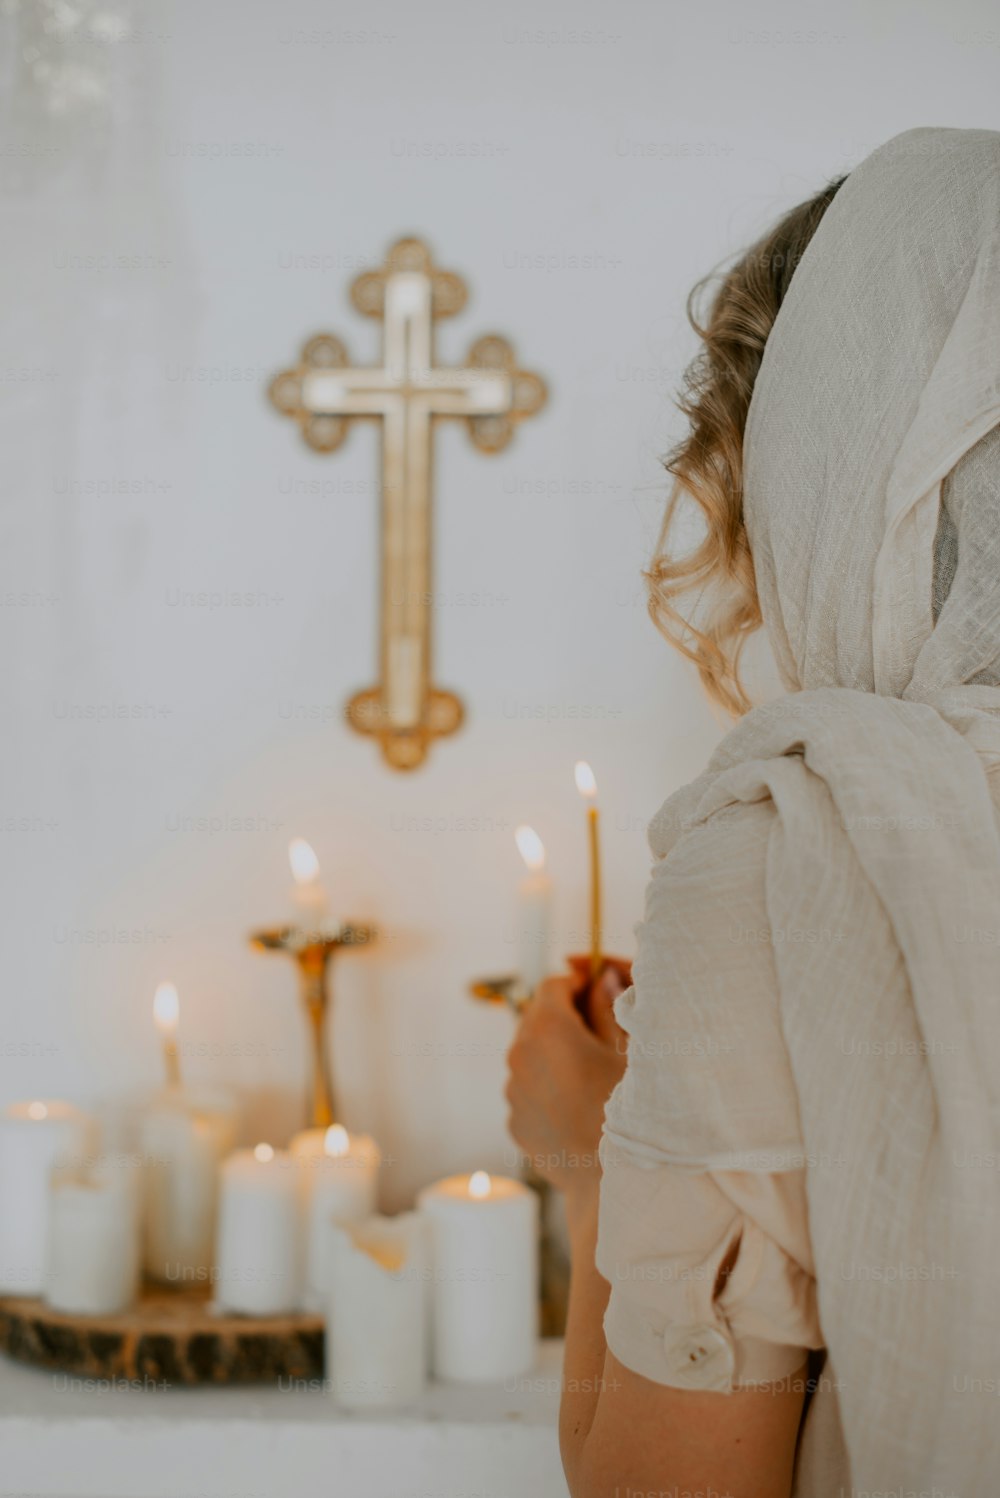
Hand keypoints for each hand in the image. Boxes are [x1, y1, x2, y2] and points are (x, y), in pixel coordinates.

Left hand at [505, 958, 630, 1199]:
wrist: (608, 1180)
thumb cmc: (628, 1110)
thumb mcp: (626, 1051)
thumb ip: (608, 1008)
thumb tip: (604, 980)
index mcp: (547, 1028)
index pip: (553, 985)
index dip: (577, 983)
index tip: (596, 989)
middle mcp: (520, 1054)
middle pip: (537, 1017)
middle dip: (564, 1016)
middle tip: (598, 1028)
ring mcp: (513, 1090)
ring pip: (531, 1055)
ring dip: (553, 1053)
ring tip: (591, 1073)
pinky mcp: (515, 1120)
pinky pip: (529, 1090)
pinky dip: (547, 1087)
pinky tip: (579, 1104)